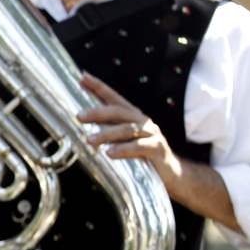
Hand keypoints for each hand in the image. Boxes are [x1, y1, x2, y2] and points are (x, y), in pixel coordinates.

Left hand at [76, 73, 181, 189]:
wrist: (170, 173)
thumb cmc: (142, 154)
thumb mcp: (123, 139)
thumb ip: (107, 128)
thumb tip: (82, 118)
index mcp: (133, 116)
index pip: (114, 98)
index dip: (99, 87)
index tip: (83, 77)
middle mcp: (143, 121)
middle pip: (118, 111)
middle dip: (98, 112)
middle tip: (79, 116)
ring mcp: (152, 134)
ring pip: (127, 130)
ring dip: (106, 134)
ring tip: (89, 140)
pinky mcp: (157, 148)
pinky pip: (139, 147)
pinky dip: (123, 149)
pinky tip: (109, 153)